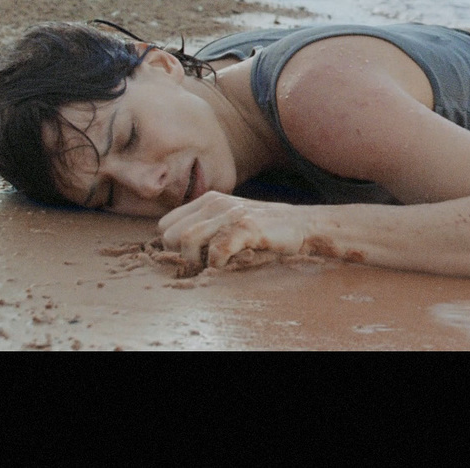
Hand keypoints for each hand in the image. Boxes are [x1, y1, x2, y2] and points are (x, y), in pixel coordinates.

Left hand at [159, 192, 308, 269]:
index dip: (174, 246)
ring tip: (211, 268)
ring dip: (195, 262)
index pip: (165, 224)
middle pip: (170, 233)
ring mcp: (231, 213)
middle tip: (200, 267)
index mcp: (208, 200)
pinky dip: (217, 265)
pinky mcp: (246, 227)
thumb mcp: (231, 222)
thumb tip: (177, 253)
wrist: (304, 226)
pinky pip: (216, 250)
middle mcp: (215, 203)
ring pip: (187, 239)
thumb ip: (207, 229)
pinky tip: (228, 266)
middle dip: (180, 255)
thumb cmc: (265, 231)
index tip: (190, 259)